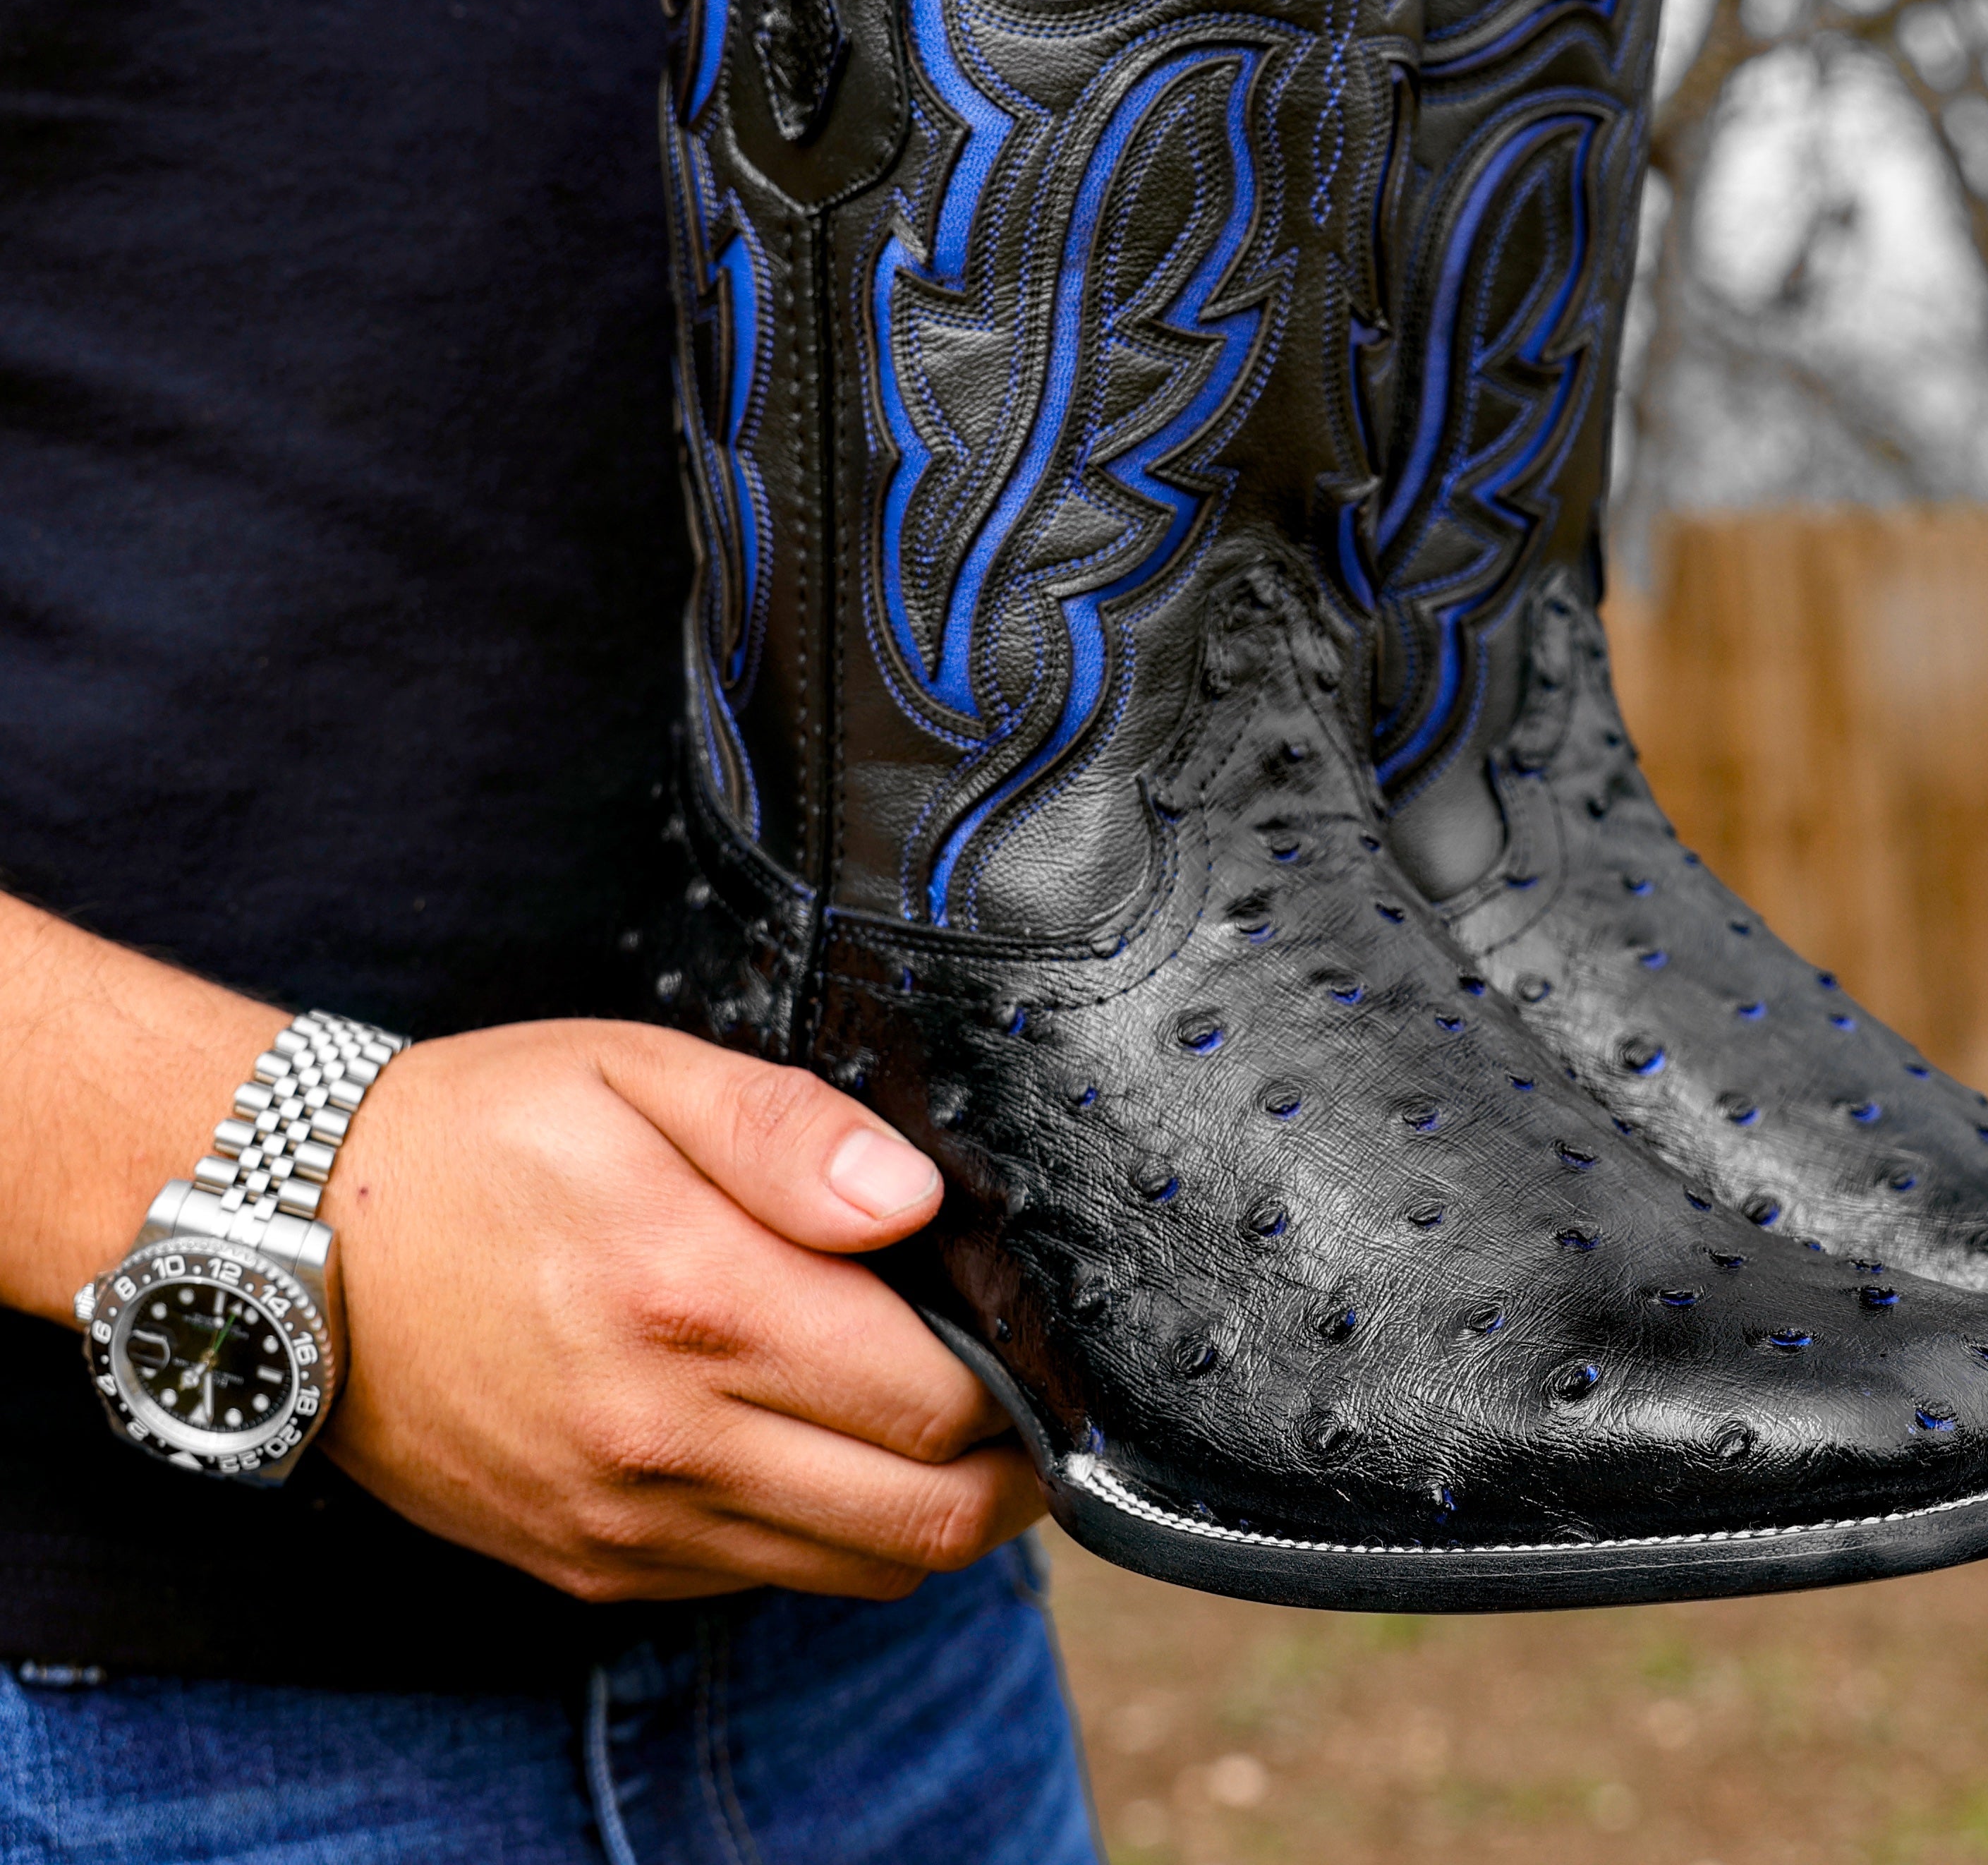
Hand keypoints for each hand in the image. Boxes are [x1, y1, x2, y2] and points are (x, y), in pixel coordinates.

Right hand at [317, 1021, 1042, 1602]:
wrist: (290, 1244)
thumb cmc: (480, 1137)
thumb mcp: (637, 1073)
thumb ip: (791, 1133)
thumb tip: (914, 1201)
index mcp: (699, 1304)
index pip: (932, 1404)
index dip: (1015, 1382)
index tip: (1031, 1336)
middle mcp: (667, 1440)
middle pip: (920, 1524)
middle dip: (1005, 1480)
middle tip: (1025, 1410)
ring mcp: (623, 1521)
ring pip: (850, 1573)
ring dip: (924, 1518)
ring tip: (940, 1432)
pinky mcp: (585, 1563)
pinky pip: (755, 1581)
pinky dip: (821, 1535)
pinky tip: (819, 1449)